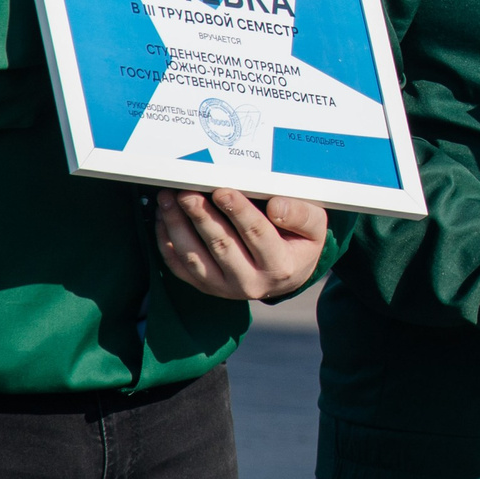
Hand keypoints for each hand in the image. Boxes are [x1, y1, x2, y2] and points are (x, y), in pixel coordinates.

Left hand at [156, 189, 327, 299]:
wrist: (288, 275)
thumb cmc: (300, 243)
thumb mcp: (315, 228)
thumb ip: (301, 214)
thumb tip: (276, 205)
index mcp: (280, 267)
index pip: (256, 234)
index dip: (238, 211)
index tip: (223, 190)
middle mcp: (250, 283)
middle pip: (221, 245)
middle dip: (201, 215)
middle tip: (186, 191)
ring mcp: (224, 288)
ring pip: (194, 257)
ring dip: (178, 226)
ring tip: (168, 199)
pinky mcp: (205, 287)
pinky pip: (179, 267)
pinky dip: (167, 242)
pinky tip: (164, 218)